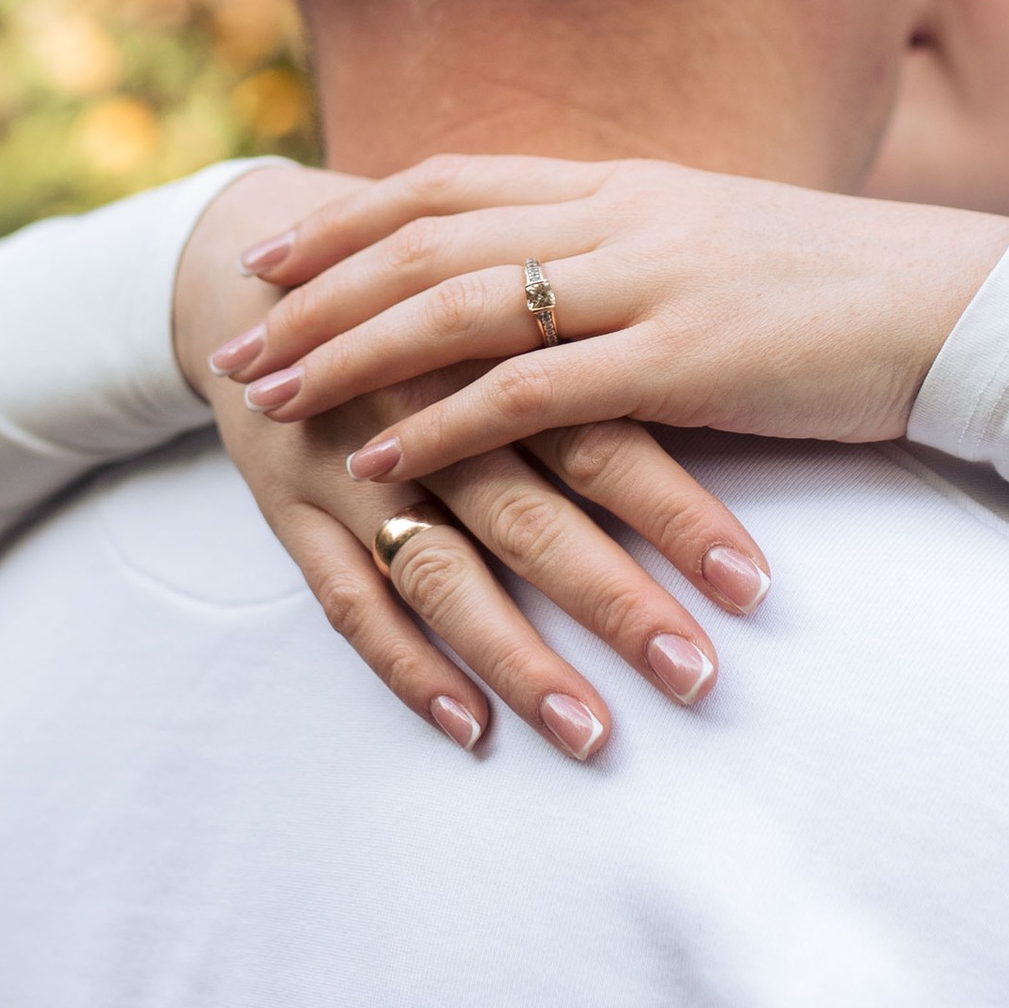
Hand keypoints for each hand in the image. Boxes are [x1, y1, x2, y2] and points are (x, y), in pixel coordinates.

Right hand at [172, 168, 770, 763]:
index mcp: (494, 344)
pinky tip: (471, 729)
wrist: (248, 272)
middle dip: (613, 602)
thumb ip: (602, 337)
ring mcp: (348, 464)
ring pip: (440, 572)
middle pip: (528, 512)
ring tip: (593, 735)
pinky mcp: (290, 510)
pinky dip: (406, 667)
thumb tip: (760, 392)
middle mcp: (424, 407)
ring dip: (516, 658)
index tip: (756, 588)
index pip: (601, 434)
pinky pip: (346, 604)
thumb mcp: (504, 286)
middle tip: (697, 679)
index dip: (677, 512)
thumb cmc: (423, 292)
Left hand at [203, 156, 1008, 485]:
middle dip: (319, 288)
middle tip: (232, 332)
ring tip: (271, 400)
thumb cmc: (852, 295)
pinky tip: (383, 460)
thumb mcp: (724, 251)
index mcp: (626, 185)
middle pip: (429, 236)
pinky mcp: (681, 362)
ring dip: (351, 354)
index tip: (279, 248)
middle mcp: (620, 217)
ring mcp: (648, 282)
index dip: (356, 215)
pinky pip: (530, 393)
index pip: (455, 181)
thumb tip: (569, 282)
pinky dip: (443, 424)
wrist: (963, 307)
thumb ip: (638, 257)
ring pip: (458, 305)